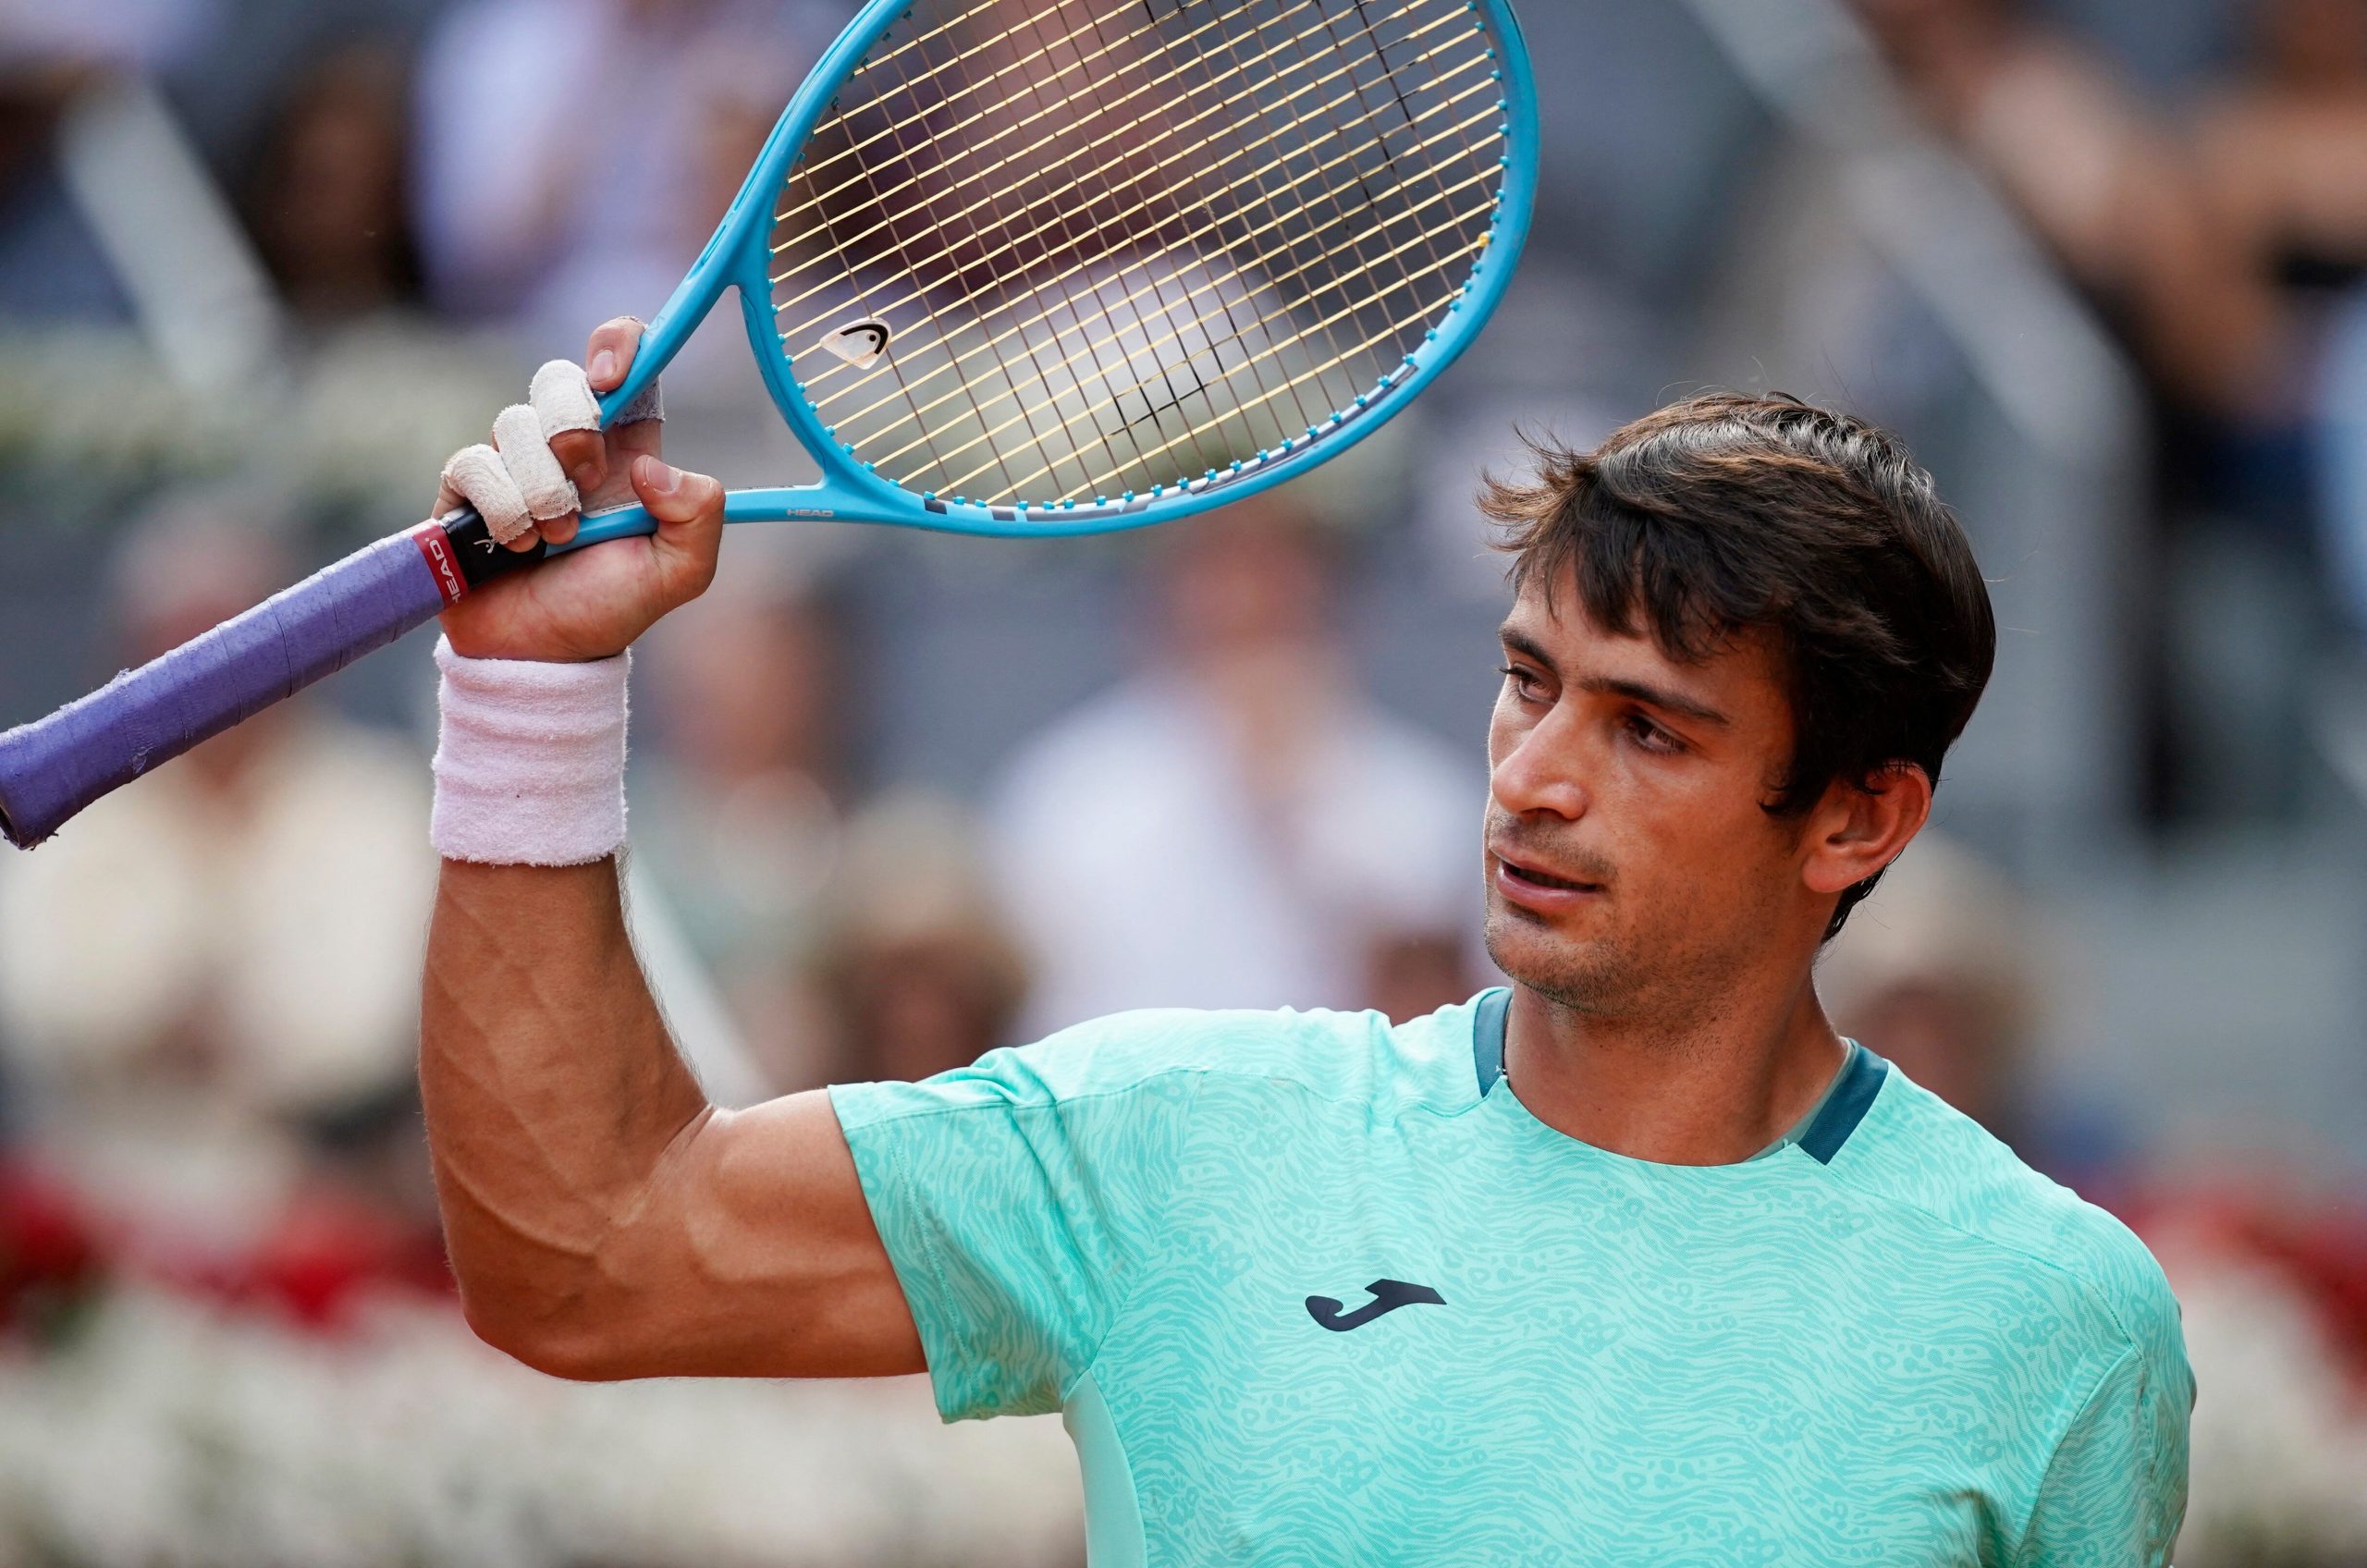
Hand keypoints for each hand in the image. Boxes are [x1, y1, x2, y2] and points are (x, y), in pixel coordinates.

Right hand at [436, 317, 722, 661]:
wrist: (543, 654)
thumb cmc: (610, 606)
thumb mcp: (679, 572)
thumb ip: (698, 517)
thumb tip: (652, 467)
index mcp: (626, 448)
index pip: (623, 361)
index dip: (617, 345)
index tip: (615, 377)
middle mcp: (569, 444)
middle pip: (559, 378)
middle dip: (573, 427)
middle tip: (588, 482)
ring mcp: (514, 461)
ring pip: (515, 424)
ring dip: (542, 491)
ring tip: (556, 539)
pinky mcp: (467, 486)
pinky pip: (473, 464)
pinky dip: (503, 510)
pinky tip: (517, 548)